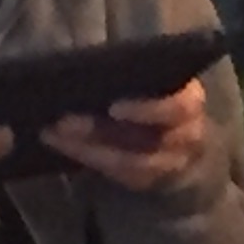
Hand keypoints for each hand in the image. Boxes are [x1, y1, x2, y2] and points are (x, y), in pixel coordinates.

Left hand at [44, 80, 212, 194]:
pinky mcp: (149, 180)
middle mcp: (187, 135)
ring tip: (52, 132)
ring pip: (127, 163)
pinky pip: (116, 174)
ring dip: (86, 148)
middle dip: (100, 131)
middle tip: (62, 120)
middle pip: (145, 140)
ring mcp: (170, 163)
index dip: (146, 110)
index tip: (112, 108)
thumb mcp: (153, 75)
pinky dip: (86, 157)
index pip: (177, 108)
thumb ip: (131, 70)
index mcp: (191, 100)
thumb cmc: (155, 89)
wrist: (176, 132)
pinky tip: (59, 142)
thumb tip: (85, 63)